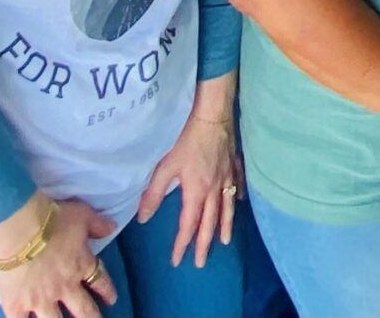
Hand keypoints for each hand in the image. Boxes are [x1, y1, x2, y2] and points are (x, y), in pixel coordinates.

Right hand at [0, 197, 116, 317]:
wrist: (19, 228)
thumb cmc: (52, 219)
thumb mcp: (83, 215)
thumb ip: (98, 224)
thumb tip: (112, 227)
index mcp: (82, 265)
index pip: (100, 282)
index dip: (107, 291)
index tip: (112, 299)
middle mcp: (65, 287)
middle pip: (84, 310)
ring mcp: (41, 299)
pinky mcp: (16, 304)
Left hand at [138, 107, 237, 268]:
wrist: (213, 117)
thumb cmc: (187, 140)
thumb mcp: (165, 166)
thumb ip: (154, 193)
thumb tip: (143, 218)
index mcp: (196, 192)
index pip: (188, 225)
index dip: (182, 244)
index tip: (177, 260)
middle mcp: (214, 191)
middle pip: (209, 223)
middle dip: (203, 244)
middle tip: (200, 262)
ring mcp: (227, 179)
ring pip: (226, 210)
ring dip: (224, 228)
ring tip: (224, 242)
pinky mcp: (234, 167)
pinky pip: (236, 188)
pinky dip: (236, 199)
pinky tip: (236, 204)